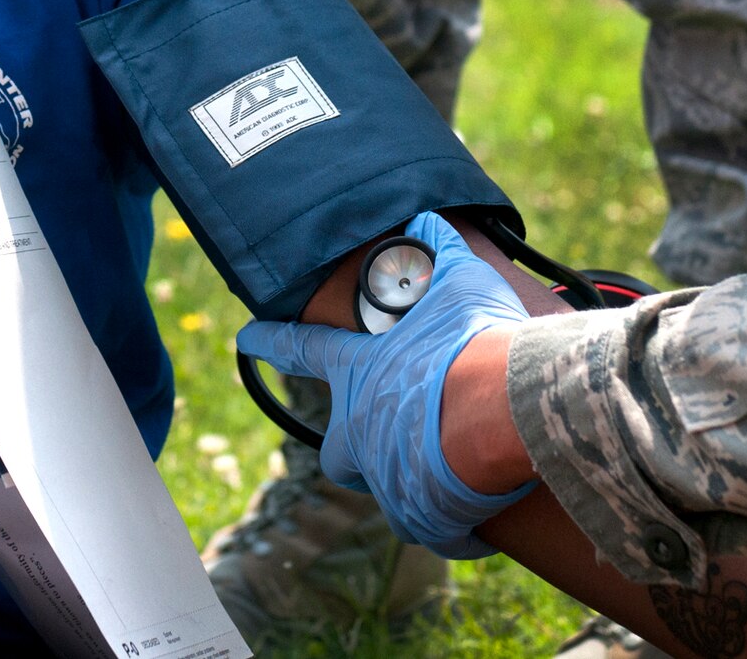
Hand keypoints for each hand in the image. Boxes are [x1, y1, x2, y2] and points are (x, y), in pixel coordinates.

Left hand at [237, 212, 536, 558]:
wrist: (500, 412)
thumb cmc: (474, 343)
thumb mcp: (459, 285)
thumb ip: (441, 254)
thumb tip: (430, 218)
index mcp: (359, 371)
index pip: (303, 350)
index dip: (273, 340)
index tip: (246, 337)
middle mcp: (359, 430)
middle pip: (338, 452)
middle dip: (356, 449)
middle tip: (395, 435)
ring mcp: (385, 478)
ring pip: (388, 489)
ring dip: (412, 482)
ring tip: (452, 472)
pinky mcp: (420, 518)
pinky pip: (432, 527)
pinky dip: (451, 522)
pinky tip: (476, 512)